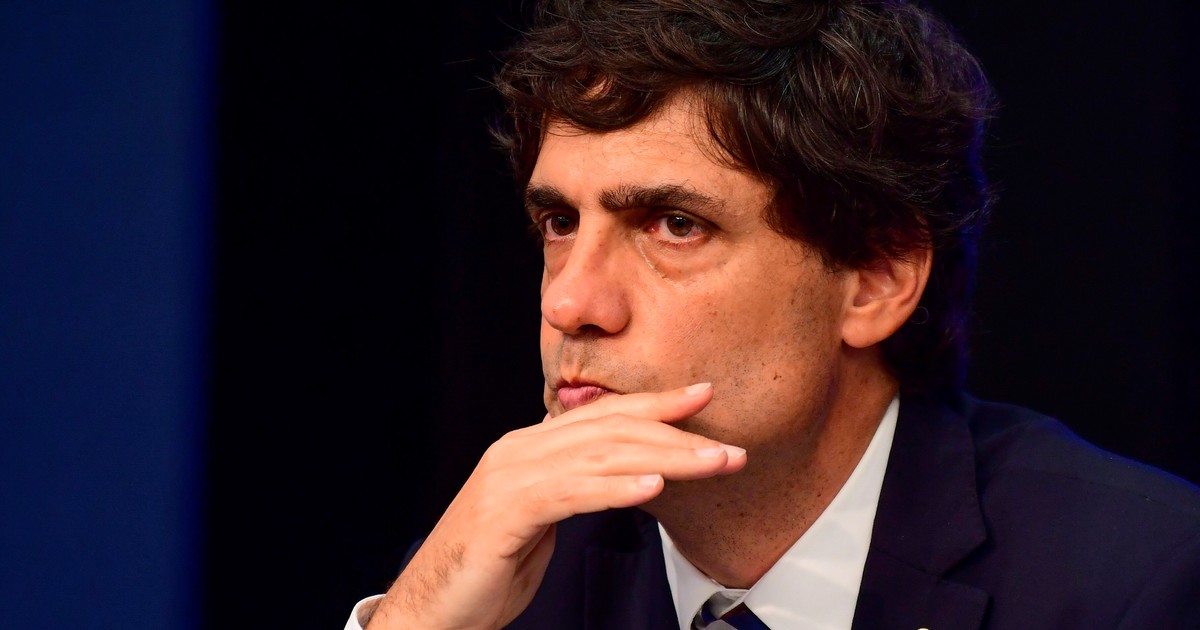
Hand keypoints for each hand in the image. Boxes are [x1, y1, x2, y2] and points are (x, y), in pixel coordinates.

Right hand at [365, 382, 745, 629]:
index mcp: (529, 448)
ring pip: (600, 456)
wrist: (430, 611)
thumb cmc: (485, 571)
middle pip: (611, 431)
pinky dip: (616, 488)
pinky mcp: (504, 513)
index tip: (704, 395)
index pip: (604, 416)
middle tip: (730, 448)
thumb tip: (621, 477)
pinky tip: (653, 488)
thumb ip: (573, 490)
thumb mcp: (540, 520)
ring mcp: (509, 478)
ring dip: (665, 459)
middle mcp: (518, 451)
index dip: (656, 402)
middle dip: (677, 435)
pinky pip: (570, 492)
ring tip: (711, 464)